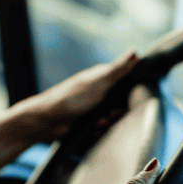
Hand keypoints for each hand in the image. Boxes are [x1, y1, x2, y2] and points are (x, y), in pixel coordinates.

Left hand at [11, 49, 138, 143]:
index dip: (131, 93)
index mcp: (102, 78)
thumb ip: (118, 69)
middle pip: (121, 104)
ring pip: (112, 118)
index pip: (127, 82)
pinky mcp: (88, 122)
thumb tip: (135, 52)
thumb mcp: (99, 82)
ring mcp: (93, 108)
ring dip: (108, 124)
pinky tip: (93, 132)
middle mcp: (99, 92)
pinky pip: (102, 129)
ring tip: (98, 125)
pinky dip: (99, 132)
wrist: (47, 121)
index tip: (129, 101)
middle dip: (118, 113)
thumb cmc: (71, 98)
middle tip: (110, 115)